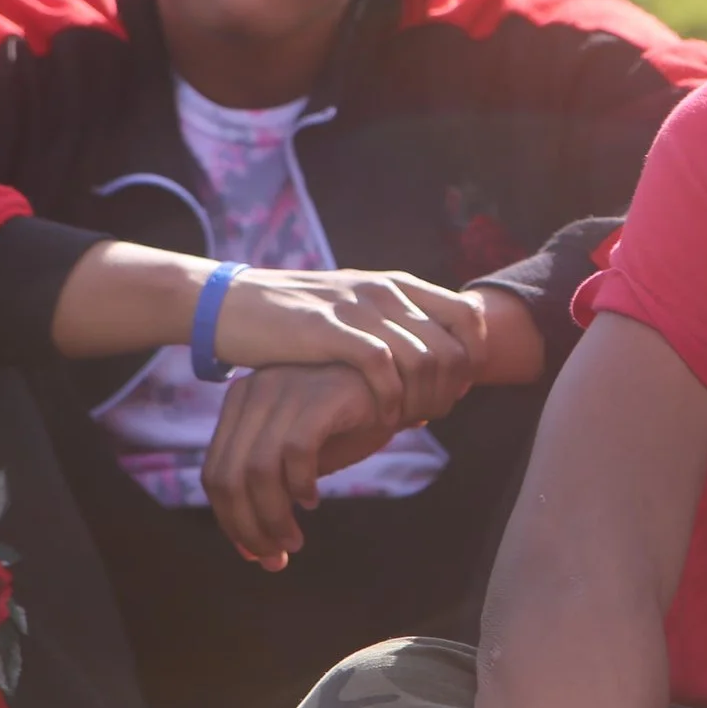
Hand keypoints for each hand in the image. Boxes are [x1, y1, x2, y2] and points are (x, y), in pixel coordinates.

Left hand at [204, 363, 397, 571]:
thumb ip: (270, 491)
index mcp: (241, 402)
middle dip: (247, 527)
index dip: (229, 520)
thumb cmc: (347, 426)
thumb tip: (249, 549)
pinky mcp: (320, 394)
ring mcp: (287, 388)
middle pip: (229, 476)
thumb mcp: (299, 460)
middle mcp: (255, 390)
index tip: (254, 553)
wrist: (402, 386)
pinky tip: (313, 500)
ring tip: (294, 541)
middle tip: (273, 558)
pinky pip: (296, 452)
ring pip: (258, 470)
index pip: (214, 472)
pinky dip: (300, 485)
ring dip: (273, 517)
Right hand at [215, 267, 481, 429]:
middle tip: (432, 416)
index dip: (473, 357)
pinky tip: (382, 419)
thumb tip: (437, 373)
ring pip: (424, 359)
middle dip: (451, 390)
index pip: (468, 315)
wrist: (233, 304)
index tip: (457, 389)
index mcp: (396, 285)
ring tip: (408, 422)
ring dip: (424, 400)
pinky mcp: (328, 329)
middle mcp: (385, 291)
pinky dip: (391, 399)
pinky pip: (381, 366)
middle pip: (452, 346)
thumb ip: (395, 331)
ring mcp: (358, 307)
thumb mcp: (356, 313)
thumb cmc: (297, 321)